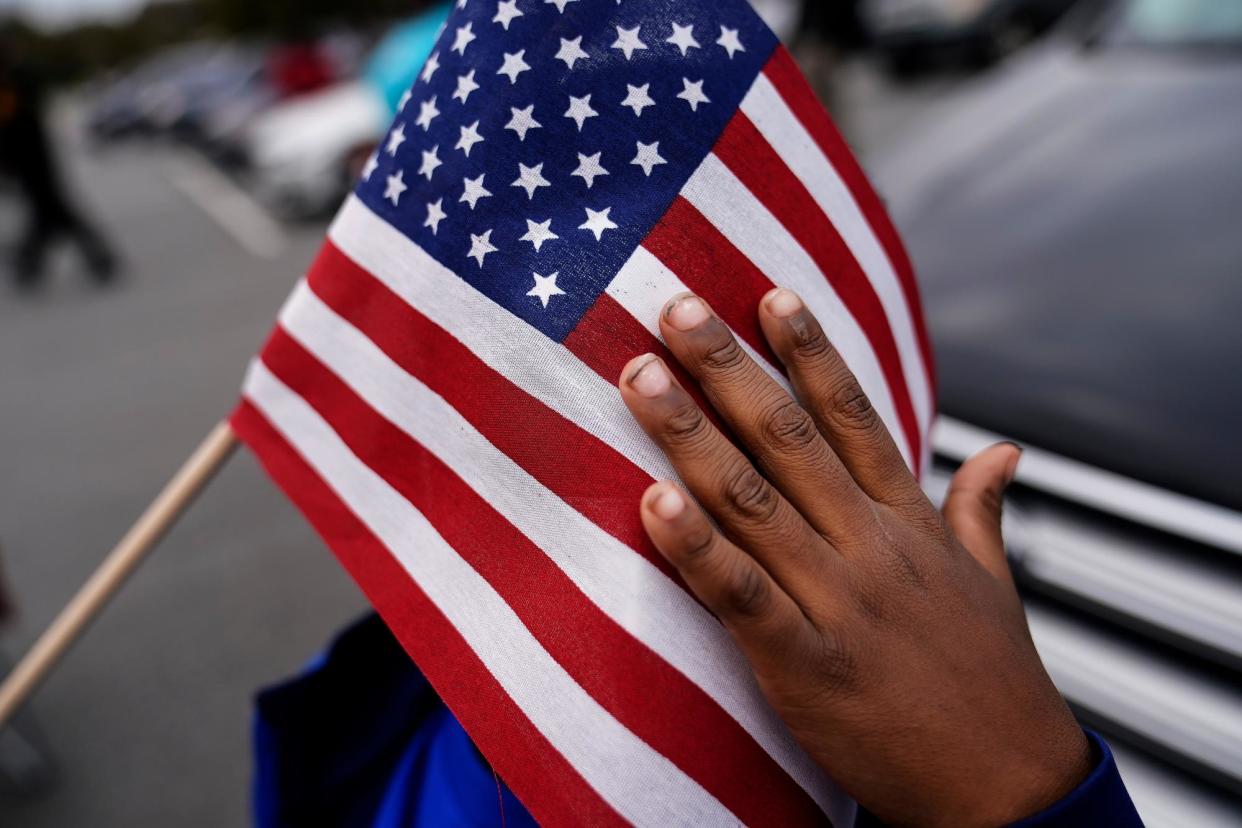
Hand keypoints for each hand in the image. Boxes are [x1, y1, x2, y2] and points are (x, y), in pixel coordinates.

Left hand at [618, 290, 1091, 826]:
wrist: (1007, 789)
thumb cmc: (991, 679)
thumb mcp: (990, 581)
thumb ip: (981, 509)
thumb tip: (1005, 450)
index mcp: (909, 523)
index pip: (853, 417)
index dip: (811, 351)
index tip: (770, 292)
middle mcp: (870, 547)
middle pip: (789, 439)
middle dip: (728, 369)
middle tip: (675, 308)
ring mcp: (839, 602)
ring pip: (753, 501)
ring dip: (691, 436)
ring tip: (641, 377)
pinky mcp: (808, 664)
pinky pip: (741, 596)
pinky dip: (696, 549)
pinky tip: (653, 501)